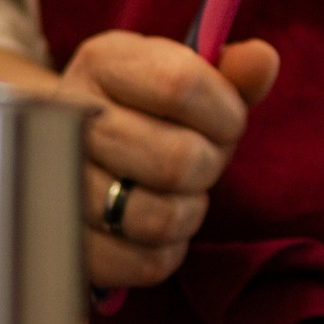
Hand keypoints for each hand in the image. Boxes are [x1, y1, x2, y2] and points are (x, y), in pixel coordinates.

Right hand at [62, 27, 277, 290]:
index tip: (225, 122)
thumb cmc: (144, 112)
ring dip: (189, 211)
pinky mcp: (69, 243)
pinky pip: (146, 263)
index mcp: (103, 62)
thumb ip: (229, 73)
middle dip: (208, 166)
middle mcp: (69, 118)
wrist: (71, 151)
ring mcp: (59, 183)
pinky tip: (156, 227)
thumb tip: (263, 60)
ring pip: (160, 219)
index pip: (181, 84)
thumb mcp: (182, 77)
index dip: (224, 112)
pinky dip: (168, 251)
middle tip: (198, 160)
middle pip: (177, 160)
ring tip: (177, 193)